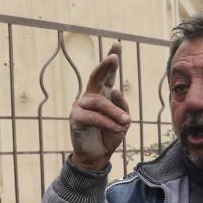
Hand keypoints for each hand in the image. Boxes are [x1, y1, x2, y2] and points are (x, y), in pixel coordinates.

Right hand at [69, 43, 130, 170]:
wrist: (96, 157)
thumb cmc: (109, 136)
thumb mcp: (123, 120)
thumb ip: (122, 106)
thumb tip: (114, 91)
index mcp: (102, 94)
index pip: (107, 75)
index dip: (111, 60)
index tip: (117, 45)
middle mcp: (90, 96)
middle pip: (96, 77)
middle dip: (105, 66)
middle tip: (113, 58)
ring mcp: (81, 106)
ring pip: (100, 102)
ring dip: (115, 112)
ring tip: (127, 122)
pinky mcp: (75, 119)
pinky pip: (94, 117)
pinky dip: (108, 122)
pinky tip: (118, 128)